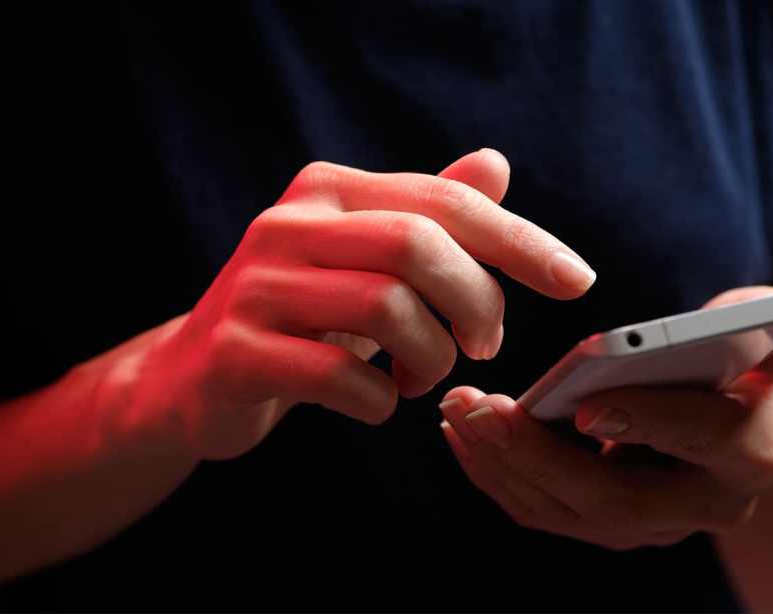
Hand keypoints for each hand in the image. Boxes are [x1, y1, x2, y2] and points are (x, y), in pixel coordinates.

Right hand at [130, 149, 596, 460]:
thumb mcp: (367, 261)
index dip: (519, 241)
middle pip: (416, 245)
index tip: (576, 281)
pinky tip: (378, 402)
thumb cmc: (304, 316)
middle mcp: (288, 224)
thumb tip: (495, 165)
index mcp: (328, 190)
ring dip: (431, 358)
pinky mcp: (238, 351)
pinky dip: (380, 400)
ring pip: (385, 308)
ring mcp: (256, 287)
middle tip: (484, 345)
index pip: (443, 200)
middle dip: (475, 302)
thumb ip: (428, 214)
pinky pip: (340, 376)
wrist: (195, 377)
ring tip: (425, 377)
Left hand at [439, 287, 772, 549]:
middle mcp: (706, 506)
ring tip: (457, 412)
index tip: (586, 404)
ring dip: (502, 465)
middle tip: (478, 408)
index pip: (704, 441)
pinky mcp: (611, 524)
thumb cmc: (747, 357)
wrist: (741, 415)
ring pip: (567, 513)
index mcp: (754, 452)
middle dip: (537, 455)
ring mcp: (655, 524)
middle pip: (615, 498)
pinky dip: (500, 476)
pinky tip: (465, 434)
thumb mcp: (769, 331)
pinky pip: (547, 511)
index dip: (649, 422)